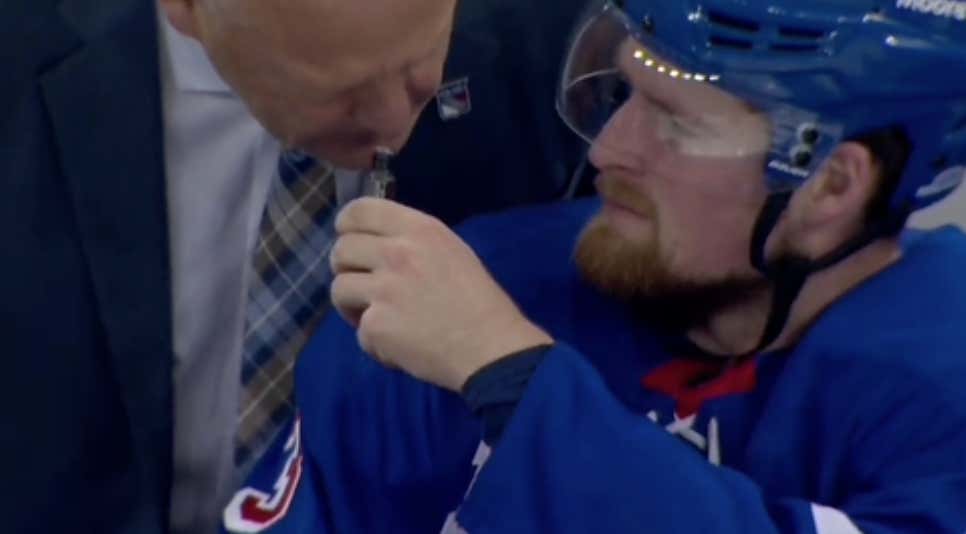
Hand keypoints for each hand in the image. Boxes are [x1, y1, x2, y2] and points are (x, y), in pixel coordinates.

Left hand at [329, 198, 552, 391]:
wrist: (491, 348)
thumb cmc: (479, 302)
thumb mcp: (452, 251)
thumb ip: (413, 242)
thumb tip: (376, 245)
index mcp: (419, 229)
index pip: (359, 210)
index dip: (346, 226)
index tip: (350, 241)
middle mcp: (397, 253)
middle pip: (341, 250)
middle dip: (346, 270)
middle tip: (365, 287)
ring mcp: (384, 290)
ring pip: (339, 289)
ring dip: (353, 307)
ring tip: (381, 319)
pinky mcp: (376, 326)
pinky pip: (358, 331)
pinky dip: (375, 342)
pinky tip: (400, 345)